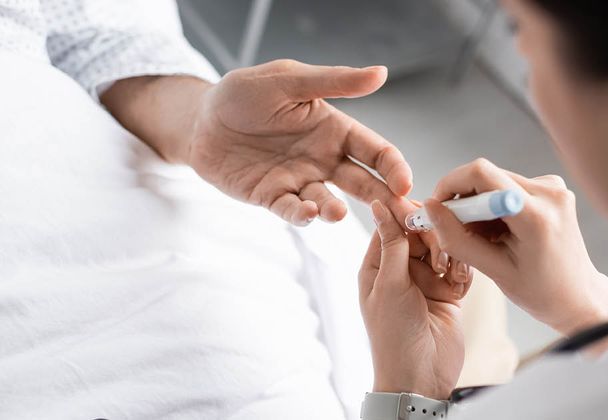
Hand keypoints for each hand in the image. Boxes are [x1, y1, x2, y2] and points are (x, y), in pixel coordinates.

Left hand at [188, 60, 412, 224]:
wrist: (199, 120)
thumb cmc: (244, 93)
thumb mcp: (289, 80)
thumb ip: (334, 81)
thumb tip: (381, 73)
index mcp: (334, 129)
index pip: (375, 151)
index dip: (394, 168)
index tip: (405, 184)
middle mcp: (323, 159)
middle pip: (363, 183)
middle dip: (384, 201)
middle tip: (400, 218)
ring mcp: (299, 181)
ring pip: (329, 202)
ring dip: (336, 211)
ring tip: (335, 212)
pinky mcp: (272, 198)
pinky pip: (292, 211)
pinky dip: (302, 216)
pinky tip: (308, 214)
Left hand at [359, 200, 472, 399]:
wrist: (420, 377)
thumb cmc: (394, 335)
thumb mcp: (389, 284)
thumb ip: (391, 243)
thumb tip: (380, 206)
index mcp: (377, 265)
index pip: (393, 225)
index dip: (409, 215)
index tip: (426, 210)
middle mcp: (401, 269)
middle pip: (423, 233)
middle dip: (435, 237)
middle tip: (441, 255)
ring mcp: (426, 280)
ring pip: (445, 247)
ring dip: (452, 255)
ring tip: (452, 274)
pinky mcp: (449, 292)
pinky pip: (461, 267)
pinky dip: (464, 271)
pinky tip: (460, 283)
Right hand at [423, 159, 607, 335]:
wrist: (580, 297)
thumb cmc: (541, 292)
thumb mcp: (494, 271)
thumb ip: (458, 239)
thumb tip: (431, 208)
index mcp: (536, 214)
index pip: (481, 173)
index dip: (450, 184)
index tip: (438, 207)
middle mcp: (549, 191)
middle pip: (486, 175)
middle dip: (464, 200)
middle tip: (459, 232)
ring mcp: (553, 187)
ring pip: (495, 181)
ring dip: (479, 206)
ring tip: (486, 240)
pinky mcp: (552, 188)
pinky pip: (508, 187)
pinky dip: (495, 206)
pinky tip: (501, 233)